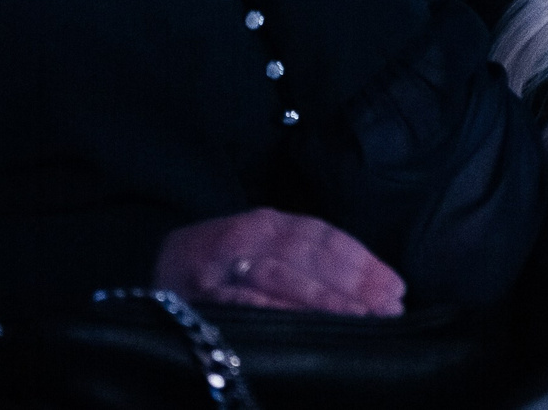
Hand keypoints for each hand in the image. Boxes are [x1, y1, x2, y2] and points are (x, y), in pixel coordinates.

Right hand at [155, 208, 404, 316]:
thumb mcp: (261, 253)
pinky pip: (240, 302)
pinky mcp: (197, 295)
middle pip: (308, 255)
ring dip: (323, 298)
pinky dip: (272, 310)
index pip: (323, 237)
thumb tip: (371, 290)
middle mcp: (245, 236)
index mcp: (267, 222)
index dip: (363, 262)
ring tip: (360, 319)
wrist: (149, 266)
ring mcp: (219, 265)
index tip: (397, 287)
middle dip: (352, 283)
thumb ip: (306, 263)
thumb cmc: (218, 267)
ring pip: (279, 276)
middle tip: (388, 308)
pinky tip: (301, 324)